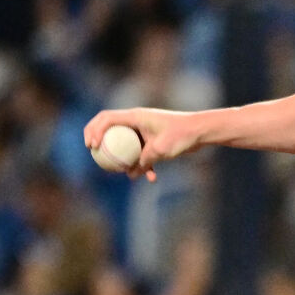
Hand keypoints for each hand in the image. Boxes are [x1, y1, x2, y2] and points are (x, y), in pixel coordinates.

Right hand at [84, 108, 202, 181]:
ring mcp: (144, 129)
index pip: (107, 118)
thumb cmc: (182, 135)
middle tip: (93, 153)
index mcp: (136, 116)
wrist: (202, 131)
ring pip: (125, 143)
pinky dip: (143, 164)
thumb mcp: (161, 149)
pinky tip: (152, 178)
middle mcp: (137, 120)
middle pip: (109, 127)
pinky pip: (140, 151)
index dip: (94, 130)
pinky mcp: (152, 139)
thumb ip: (144, 161)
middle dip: (98, 139)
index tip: (92, 146)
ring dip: (123, 157)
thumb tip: (131, 174)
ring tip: (123, 172)